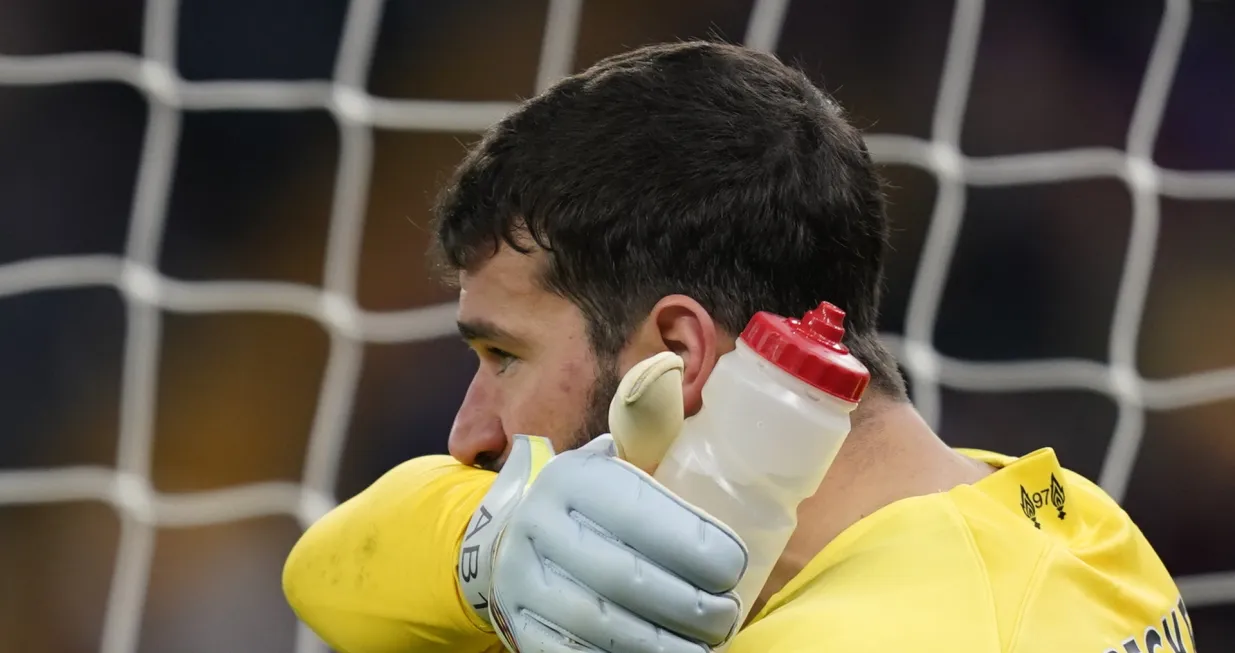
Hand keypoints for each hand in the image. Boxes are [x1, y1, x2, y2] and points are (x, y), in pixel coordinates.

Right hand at [480, 352, 748, 651]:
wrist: (501, 543)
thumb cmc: (587, 502)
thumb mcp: (611, 458)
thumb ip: (646, 427)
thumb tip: (667, 369)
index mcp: (572, 478)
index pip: (637, 512)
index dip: (692, 542)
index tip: (735, 565)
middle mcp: (540, 527)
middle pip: (626, 576)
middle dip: (690, 603)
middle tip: (726, 614)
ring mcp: (523, 582)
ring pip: (603, 624)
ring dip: (665, 644)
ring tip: (706, 645)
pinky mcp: (520, 628)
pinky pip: (573, 652)